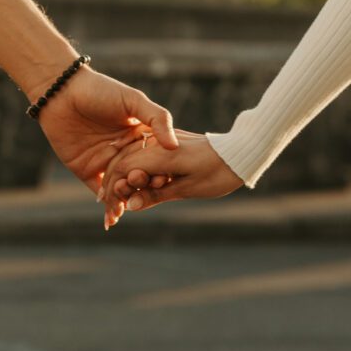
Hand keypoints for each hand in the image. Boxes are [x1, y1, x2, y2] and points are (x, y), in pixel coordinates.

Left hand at [32, 66, 178, 197]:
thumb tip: (174, 146)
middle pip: (139, 177)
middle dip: (144, 190)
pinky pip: (100, 192)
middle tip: (146, 198)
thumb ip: (157, 118)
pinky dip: (107, 205)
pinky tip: (114, 217)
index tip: (166, 182)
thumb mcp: (134, 100)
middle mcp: (125, 151)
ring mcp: (106, 162)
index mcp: (140, 136)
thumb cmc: (100, 90)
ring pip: (121, 187)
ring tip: (130, 210)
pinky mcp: (87, 170)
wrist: (61, 92)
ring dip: (126, 201)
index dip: (161, 171)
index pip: (155, 159)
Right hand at [99, 129, 244, 228]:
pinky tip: (135, 184)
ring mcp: (161, 140)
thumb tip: (130, 205)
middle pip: (122, 161)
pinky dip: (135, 170)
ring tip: (119, 200)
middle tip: (110, 210)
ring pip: (130, 156)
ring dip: (122, 177)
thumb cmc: (218, 172)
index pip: (123, 169)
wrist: (240, 152)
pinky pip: (143, 153)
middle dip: (113, 185)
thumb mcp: (187, 189)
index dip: (113, 189)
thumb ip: (156, 195)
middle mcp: (157, 143)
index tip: (111, 209)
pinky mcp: (167, 142)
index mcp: (160, 154)